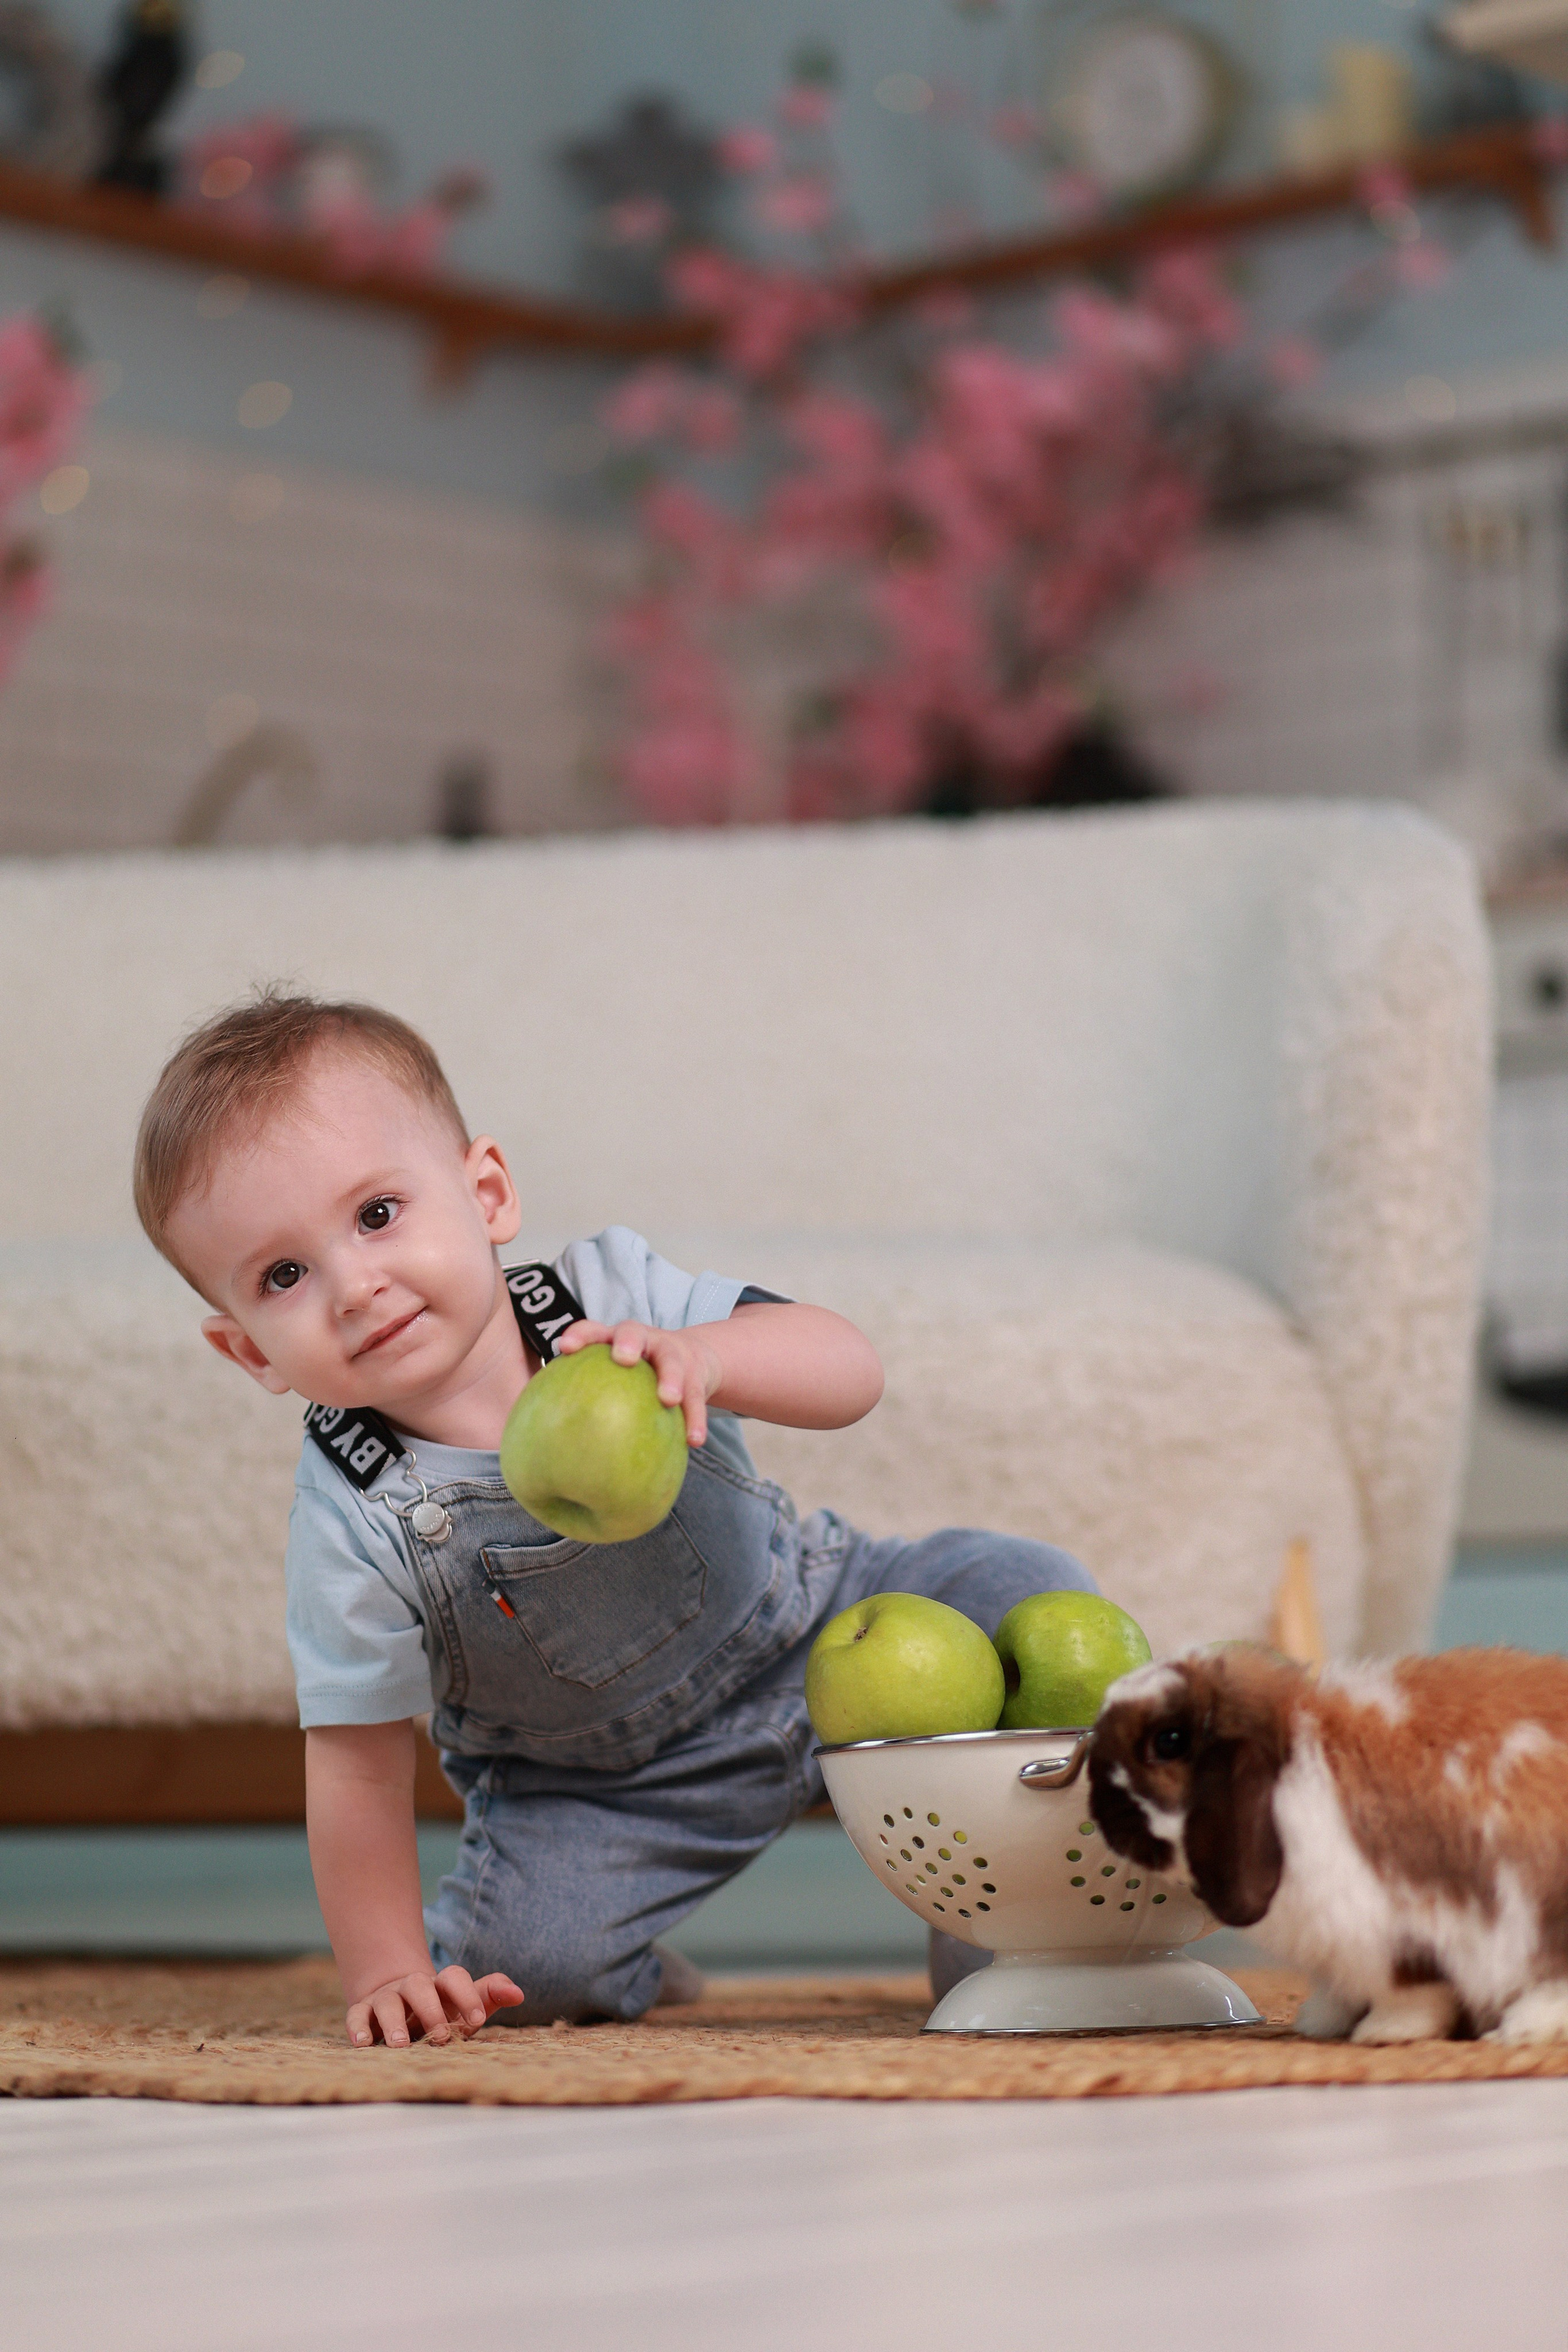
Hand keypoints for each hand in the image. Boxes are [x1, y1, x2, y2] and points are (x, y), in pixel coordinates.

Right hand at [346, 1964, 522, 2048]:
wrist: (400, 2001)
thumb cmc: (441, 2010)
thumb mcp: (465, 2005)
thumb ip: (489, 1996)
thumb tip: (520, 1993)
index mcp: (440, 1984)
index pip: (454, 1977)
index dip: (467, 1996)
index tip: (479, 2021)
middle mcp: (413, 1986)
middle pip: (420, 1985)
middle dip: (431, 2010)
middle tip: (442, 2037)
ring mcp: (386, 1997)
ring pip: (388, 2002)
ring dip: (394, 2023)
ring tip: (402, 2045)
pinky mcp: (363, 2011)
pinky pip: (356, 2015)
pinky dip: (358, 2028)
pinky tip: (364, 2044)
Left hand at [556, 1318, 721, 1445]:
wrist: (693, 1360)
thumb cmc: (635, 1376)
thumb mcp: (613, 1377)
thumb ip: (586, 1400)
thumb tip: (546, 1449)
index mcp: (615, 1340)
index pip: (593, 1330)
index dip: (579, 1335)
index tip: (565, 1348)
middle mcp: (643, 1341)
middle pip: (633, 1333)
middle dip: (627, 1343)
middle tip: (623, 1359)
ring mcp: (672, 1354)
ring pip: (671, 1361)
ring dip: (671, 1378)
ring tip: (669, 1400)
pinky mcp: (696, 1375)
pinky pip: (697, 1397)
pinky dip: (696, 1417)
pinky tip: (693, 1441)